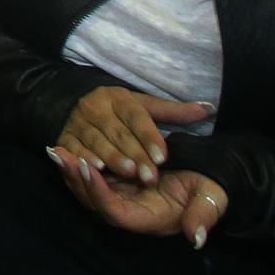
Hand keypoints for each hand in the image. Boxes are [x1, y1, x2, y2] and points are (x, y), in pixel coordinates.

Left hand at [49, 148, 229, 248]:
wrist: (208, 177)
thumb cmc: (210, 187)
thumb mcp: (211, 199)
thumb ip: (203, 216)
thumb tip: (196, 238)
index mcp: (149, 218)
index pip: (116, 213)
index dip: (100, 193)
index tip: (89, 167)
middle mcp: (130, 212)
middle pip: (94, 202)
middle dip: (76, 180)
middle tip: (61, 155)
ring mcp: (122, 198)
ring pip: (88, 191)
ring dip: (71, 172)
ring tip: (55, 150)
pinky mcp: (118, 185)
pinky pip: (91, 178)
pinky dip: (77, 165)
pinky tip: (62, 148)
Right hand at [57, 85, 213, 184]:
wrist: (74, 103)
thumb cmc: (118, 111)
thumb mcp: (145, 107)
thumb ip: (175, 113)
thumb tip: (209, 109)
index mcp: (118, 97)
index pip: (136, 116)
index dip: (149, 136)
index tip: (163, 156)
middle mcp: (96, 107)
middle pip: (118, 132)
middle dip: (135, 154)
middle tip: (151, 176)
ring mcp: (77, 122)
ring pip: (97, 141)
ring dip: (112, 158)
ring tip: (129, 174)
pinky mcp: (64, 136)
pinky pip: (75, 149)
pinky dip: (85, 159)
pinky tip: (97, 171)